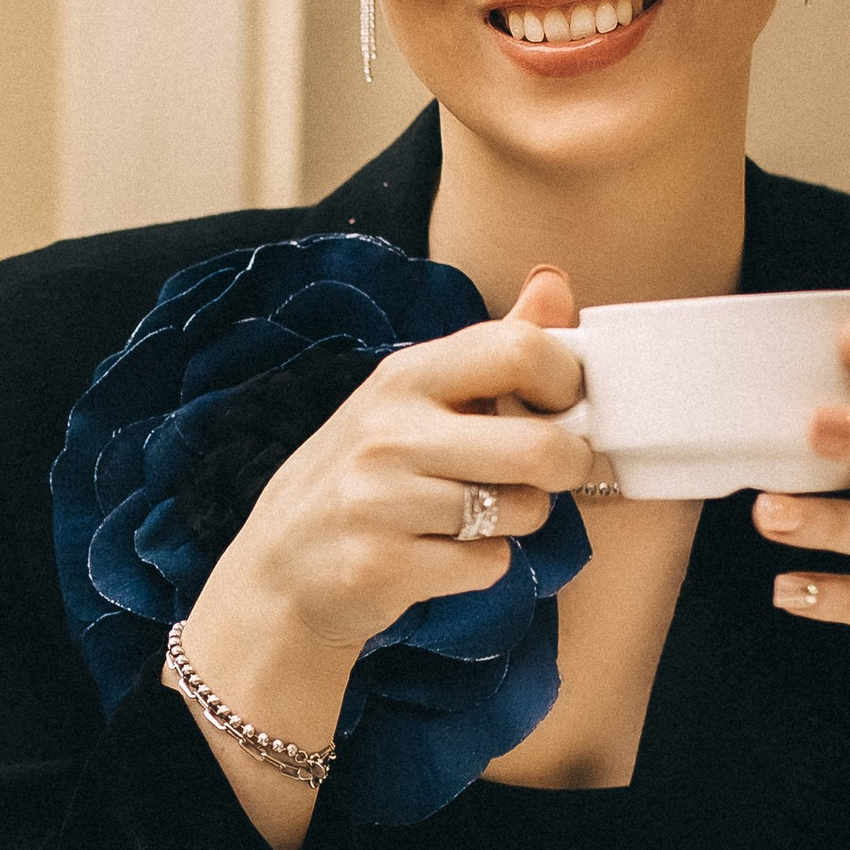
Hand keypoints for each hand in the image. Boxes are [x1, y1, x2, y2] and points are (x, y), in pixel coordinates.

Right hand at [210, 261, 596, 659]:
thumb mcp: (414, 399)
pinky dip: (484, 566)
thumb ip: (492, 349)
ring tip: (478, 515)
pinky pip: (489, 565)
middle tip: (555, 474)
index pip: (519, 349)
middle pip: (540, 446)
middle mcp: (388, 431)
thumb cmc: (367, 476)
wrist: (280, 568)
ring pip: (522, 511)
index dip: (567, 381)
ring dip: (520, 520)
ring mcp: (380, 500)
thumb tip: (555, 282)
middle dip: (570, 466)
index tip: (562, 406)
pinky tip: (443, 555)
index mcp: (405, 376)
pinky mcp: (380, 565)